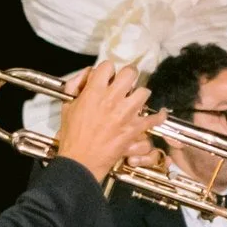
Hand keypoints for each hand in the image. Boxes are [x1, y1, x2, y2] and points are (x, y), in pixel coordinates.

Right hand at [53, 62, 153, 180]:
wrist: (81, 160)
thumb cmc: (72, 136)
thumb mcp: (67, 106)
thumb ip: (76, 86)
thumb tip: (87, 74)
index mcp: (94, 92)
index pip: (107, 66)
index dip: (108, 70)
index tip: (108, 77)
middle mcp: (112, 99)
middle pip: (130, 73)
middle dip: (128, 76)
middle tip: (126, 83)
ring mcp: (126, 113)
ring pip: (144, 91)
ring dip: (140, 95)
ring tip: (135, 100)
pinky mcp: (134, 128)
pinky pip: (154, 118)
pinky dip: (158, 116)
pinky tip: (158, 114)